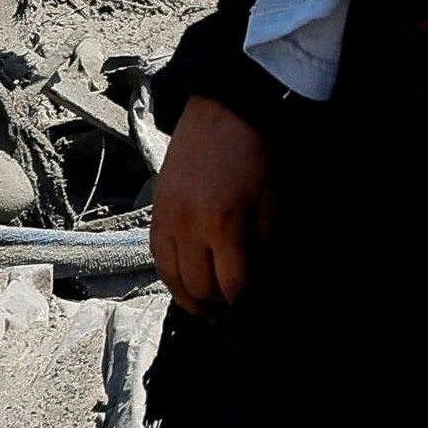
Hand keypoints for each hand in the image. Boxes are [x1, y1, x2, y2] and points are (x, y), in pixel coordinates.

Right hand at [150, 95, 271, 316]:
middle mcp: (188, 227)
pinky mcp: (156, 211)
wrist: (219, 111)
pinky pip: (157, 256)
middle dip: (216, 307)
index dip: (242, 304)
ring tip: (206, 310)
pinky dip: (169, 276)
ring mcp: (167, 219)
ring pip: (171, 278)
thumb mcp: (271, 199)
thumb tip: (260, 278)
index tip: (251, 312)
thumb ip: (264, 242)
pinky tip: (184, 283)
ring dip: (188, 299)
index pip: (230, 285)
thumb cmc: (253, 153)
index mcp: (222, 225)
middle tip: (231, 316)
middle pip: (198, 287)